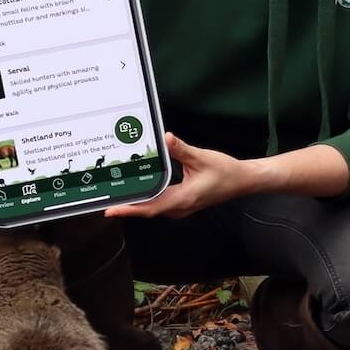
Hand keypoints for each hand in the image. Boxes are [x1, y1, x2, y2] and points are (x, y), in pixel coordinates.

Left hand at [105, 133, 256, 221]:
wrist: (242, 180)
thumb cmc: (226, 172)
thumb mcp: (202, 157)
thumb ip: (181, 149)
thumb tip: (165, 139)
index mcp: (183, 199)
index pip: (150, 207)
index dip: (130, 209)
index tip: (111, 209)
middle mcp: (180, 208)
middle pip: (148, 210)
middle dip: (127, 206)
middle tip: (106, 199)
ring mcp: (181, 207)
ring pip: (154, 208)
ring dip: (137, 203)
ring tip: (118, 195)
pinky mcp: (183, 203)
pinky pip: (160, 204)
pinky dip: (148, 199)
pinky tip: (141, 190)